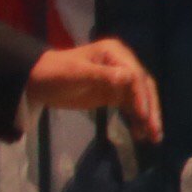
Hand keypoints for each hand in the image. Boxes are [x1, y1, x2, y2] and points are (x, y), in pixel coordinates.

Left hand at [24, 39, 162, 137]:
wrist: (36, 81)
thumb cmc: (54, 74)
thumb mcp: (77, 74)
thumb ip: (103, 76)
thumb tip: (129, 79)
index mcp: (115, 53)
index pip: (136, 75)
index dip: (141, 96)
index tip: (143, 117)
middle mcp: (122, 64)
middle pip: (143, 87)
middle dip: (150, 109)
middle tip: (156, 130)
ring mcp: (119, 80)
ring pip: (140, 99)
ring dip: (147, 117)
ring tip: (153, 137)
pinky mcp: (113, 94)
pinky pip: (130, 106)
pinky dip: (136, 119)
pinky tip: (140, 133)